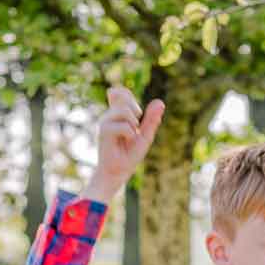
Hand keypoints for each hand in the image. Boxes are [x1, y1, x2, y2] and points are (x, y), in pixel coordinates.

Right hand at [83, 86, 163, 200]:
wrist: (118, 172)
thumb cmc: (129, 154)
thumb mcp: (145, 135)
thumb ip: (151, 119)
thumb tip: (160, 101)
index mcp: (117, 114)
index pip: (120, 93)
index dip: (128, 94)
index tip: (136, 113)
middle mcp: (109, 116)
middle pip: (123, 97)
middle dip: (135, 110)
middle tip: (136, 127)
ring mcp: (105, 122)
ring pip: (124, 110)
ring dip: (133, 123)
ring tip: (131, 135)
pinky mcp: (104, 131)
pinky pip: (124, 126)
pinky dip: (131, 134)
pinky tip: (127, 141)